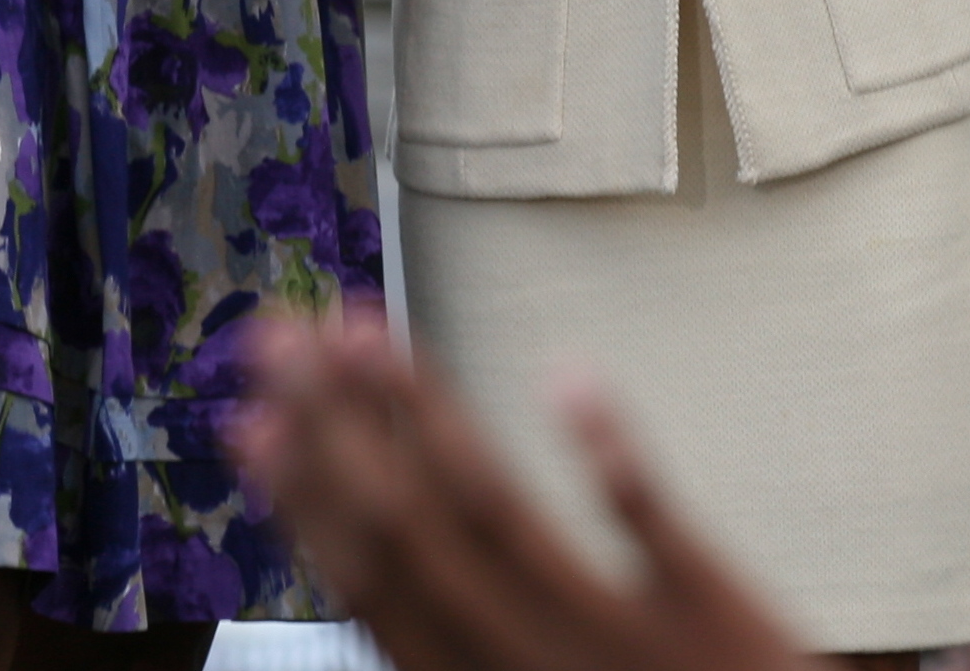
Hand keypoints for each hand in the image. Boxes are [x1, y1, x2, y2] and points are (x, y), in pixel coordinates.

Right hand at [234, 310, 812, 670]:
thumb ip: (457, 646)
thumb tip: (367, 548)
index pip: (373, 587)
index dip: (303, 501)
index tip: (249, 417)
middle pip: (414, 536)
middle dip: (335, 429)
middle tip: (278, 331)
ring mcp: (623, 647)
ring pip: (502, 517)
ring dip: (424, 416)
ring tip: (366, 330)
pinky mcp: (719, 625)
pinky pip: (655, 530)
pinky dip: (607, 452)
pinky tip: (562, 369)